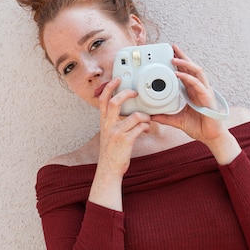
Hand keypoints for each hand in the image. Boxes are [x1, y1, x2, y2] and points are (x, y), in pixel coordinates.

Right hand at [88, 77, 150, 210]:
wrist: (108, 170)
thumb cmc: (111, 153)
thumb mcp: (108, 135)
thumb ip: (113, 123)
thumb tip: (126, 114)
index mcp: (103, 122)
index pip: (103, 100)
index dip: (109, 87)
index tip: (116, 79)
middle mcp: (108, 125)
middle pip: (114, 102)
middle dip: (126, 94)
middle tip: (135, 92)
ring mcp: (116, 133)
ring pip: (133, 116)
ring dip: (144, 115)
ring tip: (147, 119)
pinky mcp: (125, 141)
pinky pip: (139, 128)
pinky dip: (146, 126)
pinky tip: (146, 129)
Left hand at [151, 45, 228, 144]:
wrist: (211, 137)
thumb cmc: (199, 127)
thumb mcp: (177, 121)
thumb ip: (165, 117)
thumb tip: (152, 116)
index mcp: (193, 91)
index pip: (186, 72)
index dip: (179, 63)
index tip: (170, 55)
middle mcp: (200, 89)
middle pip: (192, 67)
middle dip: (183, 56)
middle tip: (173, 48)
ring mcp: (205, 92)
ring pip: (196, 72)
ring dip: (185, 63)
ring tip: (174, 58)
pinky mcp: (207, 98)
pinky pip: (197, 84)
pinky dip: (188, 78)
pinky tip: (179, 74)